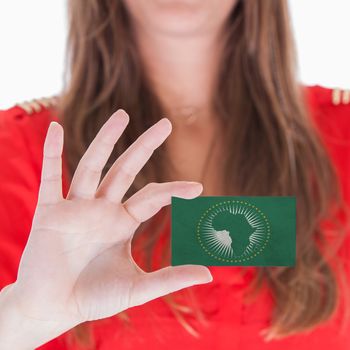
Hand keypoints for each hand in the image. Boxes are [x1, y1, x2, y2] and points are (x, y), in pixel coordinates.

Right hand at [3, 110, 211, 347]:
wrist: (53, 309)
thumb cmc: (93, 298)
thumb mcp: (137, 287)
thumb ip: (171, 279)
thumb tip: (209, 275)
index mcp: (122, 223)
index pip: (152, 197)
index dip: (174, 190)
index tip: (199, 188)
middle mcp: (102, 209)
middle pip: (125, 170)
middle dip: (144, 147)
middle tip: (166, 124)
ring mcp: (76, 208)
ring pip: (92, 166)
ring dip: (106, 140)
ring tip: (123, 115)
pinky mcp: (49, 212)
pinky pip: (49, 178)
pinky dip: (50, 153)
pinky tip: (55, 129)